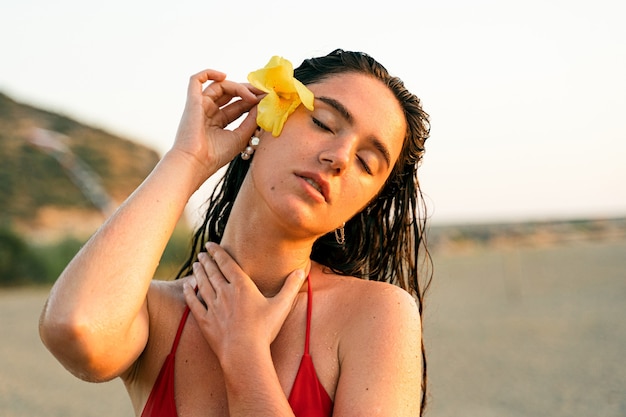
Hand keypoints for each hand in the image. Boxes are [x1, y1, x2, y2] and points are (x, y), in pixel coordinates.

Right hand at [172, 69, 261, 180]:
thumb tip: (263, 105)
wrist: (195, 163)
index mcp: (219, 123)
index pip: (239, 106)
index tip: (268, 99)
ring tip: (252, 95)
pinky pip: (196, 80)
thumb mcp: (240, 137)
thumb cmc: (215, 156)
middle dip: (248, 91)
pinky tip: (224, 75)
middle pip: (231, 94)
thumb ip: (251, 121)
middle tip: (264, 92)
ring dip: (238, 87)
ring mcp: (200, 106)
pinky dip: (208, 73)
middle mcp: (209, 112)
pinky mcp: (192, 102)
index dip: (253, 101)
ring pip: (220, 86)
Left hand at [183, 243, 305, 361]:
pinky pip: (194, 303)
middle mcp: (224, 292)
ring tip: (195, 264)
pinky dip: (189, 293)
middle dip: (206, 260)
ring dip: (198, 273)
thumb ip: (291, 286)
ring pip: (202, 284)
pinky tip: (186, 287)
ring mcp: (213, 306)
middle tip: (202, 253)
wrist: (244, 353)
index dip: (218, 252)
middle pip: (212, 272)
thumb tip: (302, 270)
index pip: (226, 263)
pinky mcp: (205, 321)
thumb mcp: (281, 306)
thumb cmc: (264, 329)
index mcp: (241, 285)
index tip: (211, 244)